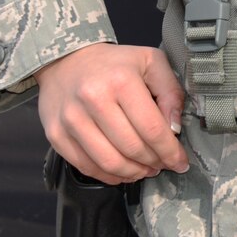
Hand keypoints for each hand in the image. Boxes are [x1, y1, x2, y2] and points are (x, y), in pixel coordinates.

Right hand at [36, 43, 188, 183]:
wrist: (66, 61)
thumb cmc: (114, 63)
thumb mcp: (151, 62)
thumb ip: (171, 92)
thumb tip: (175, 129)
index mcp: (121, 80)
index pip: (152, 128)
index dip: (170, 151)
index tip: (180, 162)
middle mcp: (94, 99)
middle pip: (132, 148)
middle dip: (154, 163)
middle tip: (163, 164)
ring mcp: (72, 119)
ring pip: (109, 162)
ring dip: (133, 173)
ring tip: (145, 170)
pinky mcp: (56, 134)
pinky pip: (86, 166)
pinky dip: (109, 175)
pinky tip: (122, 171)